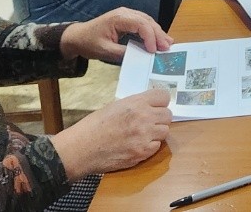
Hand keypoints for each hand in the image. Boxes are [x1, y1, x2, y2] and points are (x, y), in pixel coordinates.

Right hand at [49, 90, 171, 179]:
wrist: (82, 148)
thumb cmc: (95, 125)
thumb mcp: (116, 106)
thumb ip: (136, 105)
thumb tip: (150, 106)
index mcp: (137, 103)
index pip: (164, 96)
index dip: (160, 102)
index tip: (155, 106)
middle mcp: (144, 118)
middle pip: (168, 115)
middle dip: (160, 118)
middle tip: (149, 122)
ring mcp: (145, 137)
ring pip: (165, 131)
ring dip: (156, 133)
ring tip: (142, 134)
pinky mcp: (142, 153)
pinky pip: (156, 147)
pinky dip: (149, 146)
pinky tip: (137, 145)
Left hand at [61, 8, 170, 63]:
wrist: (77, 37)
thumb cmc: (89, 43)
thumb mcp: (105, 51)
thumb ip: (123, 53)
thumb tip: (141, 57)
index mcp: (119, 18)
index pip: (141, 24)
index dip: (150, 37)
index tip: (154, 51)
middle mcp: (125, 13)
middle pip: (147, 21)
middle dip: (158, 34)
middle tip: (168, 47)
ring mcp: (127, 15)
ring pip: (147, 21)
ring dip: (157, 33)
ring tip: (167, 44)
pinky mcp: (127, 20)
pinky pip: (143, 24)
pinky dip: (151, 32)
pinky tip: (157, 40)